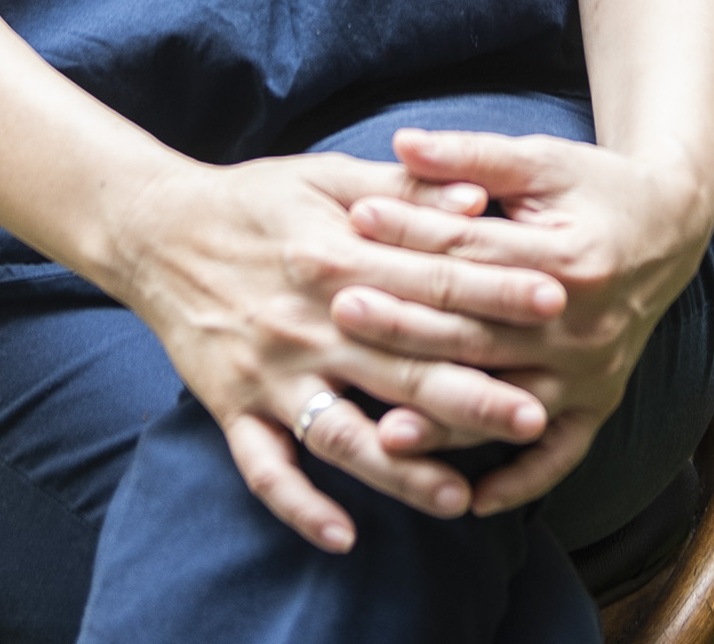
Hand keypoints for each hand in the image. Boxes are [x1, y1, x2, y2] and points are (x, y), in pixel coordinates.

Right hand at [101, 150, 569, 552]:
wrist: (154, 229)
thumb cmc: (255, 200)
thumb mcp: (328, 177)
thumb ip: (404, 193)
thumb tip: (478, 199)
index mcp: (338, 256)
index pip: (433, 281)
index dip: (498, 292)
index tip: (558, 303)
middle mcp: (307, 321)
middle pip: (402, 366)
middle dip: (472, 394)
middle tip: (537, 416)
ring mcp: (268, 371)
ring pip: (343, 432)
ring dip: (401, 470)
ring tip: (459, 498)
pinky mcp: (231, 406)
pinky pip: (265, 469)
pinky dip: (301, 505)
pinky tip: (344, 536)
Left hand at [331, 128, 713, 513]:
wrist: (671, 228)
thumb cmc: (594, 186)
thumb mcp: (542, 159)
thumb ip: (472, 156)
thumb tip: (402, 142)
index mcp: (568, 257)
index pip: (473, 251)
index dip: (412, 233)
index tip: (354, 220)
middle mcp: (583, 325)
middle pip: (478, 332)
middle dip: (406, 325)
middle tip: (341, 314)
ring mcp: (592, 372)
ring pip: (507, 403)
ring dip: (447, 422)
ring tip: (383, 432)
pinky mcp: (600, 402)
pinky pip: (558, 455)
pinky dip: (519, 483)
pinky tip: (471, 503)